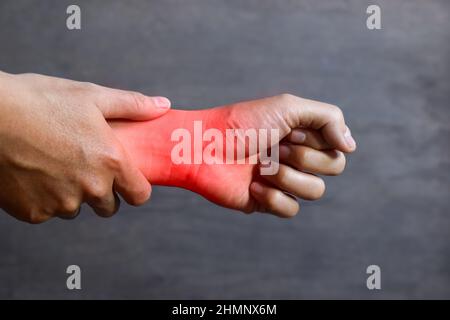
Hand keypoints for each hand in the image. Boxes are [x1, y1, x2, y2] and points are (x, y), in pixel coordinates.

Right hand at [0, 71, 170, 222]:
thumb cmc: (39, 101)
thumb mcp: (91, 96)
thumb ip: (132, 105)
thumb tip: (162, 106)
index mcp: (111, 163)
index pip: (140, 195)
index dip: (135, 188)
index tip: (125, 179)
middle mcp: (91, 189)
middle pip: (109, 206)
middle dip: (103, 192)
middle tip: (84, 166)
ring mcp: (62, 204)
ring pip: (77, 209)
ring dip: (72, 194)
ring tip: (54, 165)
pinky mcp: (34, 213)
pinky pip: (48, 212)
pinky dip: (44, 198)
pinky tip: (33, 173)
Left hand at [111, 94, 355, 217]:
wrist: (203, 147)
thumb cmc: (242, 123)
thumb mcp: (288, 107)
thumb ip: (328, 118)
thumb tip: (352, 147)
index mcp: (304, 135)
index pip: (337, 147)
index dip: (317, 141)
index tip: (289, 131)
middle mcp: (297, 158)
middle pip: (333, 168)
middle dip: (304, 157)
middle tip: (276, 147)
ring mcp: (283, 181)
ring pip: (316, 191)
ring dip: (289, 177)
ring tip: (262, 167)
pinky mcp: (267, 202)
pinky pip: (291, 209)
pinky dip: (274, 197)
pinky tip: (253, 186)